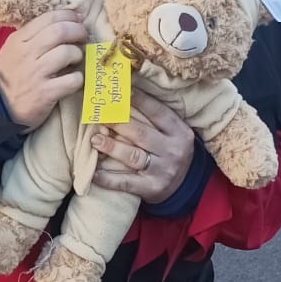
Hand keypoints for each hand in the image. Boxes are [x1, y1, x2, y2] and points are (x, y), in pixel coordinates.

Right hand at [0, 8, 87, 128]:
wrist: (2, 110)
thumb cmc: (14, 77)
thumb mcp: (15, 51)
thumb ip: (33, 36)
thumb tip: (65, 22)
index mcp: (18, 40)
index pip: (48, 18)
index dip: (69, 16)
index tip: (78, 20)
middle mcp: (26, 54)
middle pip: (60, 31)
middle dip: (78, 31)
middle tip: (83, 36)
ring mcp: (35, 74)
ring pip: (67, 52)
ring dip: (78, 54)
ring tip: (76, 59)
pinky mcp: (45, 93)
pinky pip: (72, 79)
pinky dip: (78, 79)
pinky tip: (74, 80)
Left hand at [90, 87, 193, 203]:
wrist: (187, 185)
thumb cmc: (171, 151)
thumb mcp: (172, 133)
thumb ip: (154, 118)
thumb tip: (124, 95)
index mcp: (179, 132)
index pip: (158, 112)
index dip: (138, 101)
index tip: (118, 93)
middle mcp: (172, 150)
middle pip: (141, 134)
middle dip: (117, 123)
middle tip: (98, 116)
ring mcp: (162, 171)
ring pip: (132, 156)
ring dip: (111, 147)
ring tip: (95, 140)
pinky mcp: (151, 188)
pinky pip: (126, 182)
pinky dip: (108, 178)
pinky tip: (94, 173)